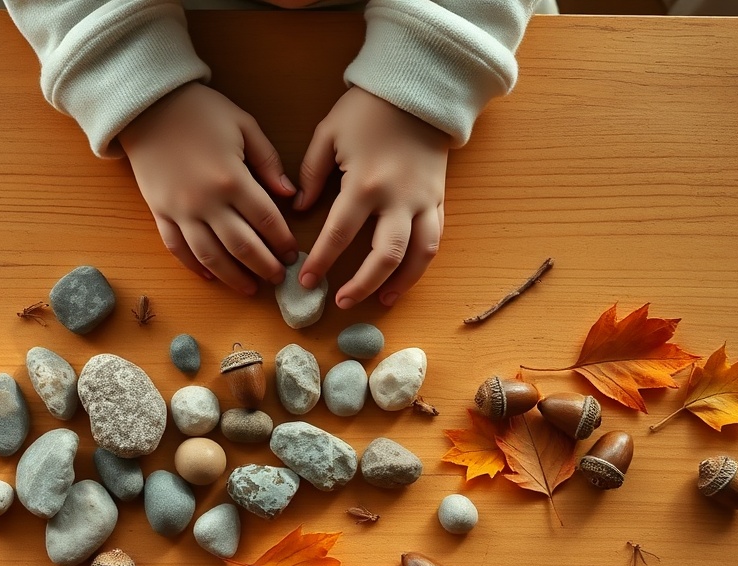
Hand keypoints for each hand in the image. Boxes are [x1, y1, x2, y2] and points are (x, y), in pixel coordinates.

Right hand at [119, 83, 297, 294]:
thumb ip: (268, 161)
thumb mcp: (243, 124)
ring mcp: (180, 211)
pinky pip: (178, 248)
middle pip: (242, 246)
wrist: (146, 106)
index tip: (293, 253)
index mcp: (232, 179)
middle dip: (264, 266)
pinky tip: (211, 277)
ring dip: (233, 277)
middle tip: (279, 278)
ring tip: (250, 288)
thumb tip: (289, 194)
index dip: (283, 241)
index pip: (266, 220)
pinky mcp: (159, 213)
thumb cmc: (199, 110)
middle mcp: (207, 201)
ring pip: (211, 256)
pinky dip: (195, 266)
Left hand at [294, 86, 448, 307]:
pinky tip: (406, 277)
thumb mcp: (328, 133)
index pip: (338, 235)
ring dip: (401, 283)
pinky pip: (434, 240)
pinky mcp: (438, 199)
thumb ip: (310, 174)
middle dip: (363, 285)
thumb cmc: (367, 109)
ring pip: (418, 255)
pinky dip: (421, 264)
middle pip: (385, 257)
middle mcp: (397, 199)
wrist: (418, 90)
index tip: (306, 280)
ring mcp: (422, 201)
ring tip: (383, 301)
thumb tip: (299, 208)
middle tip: (342, 302)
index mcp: (364, 184)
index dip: (321, 262)